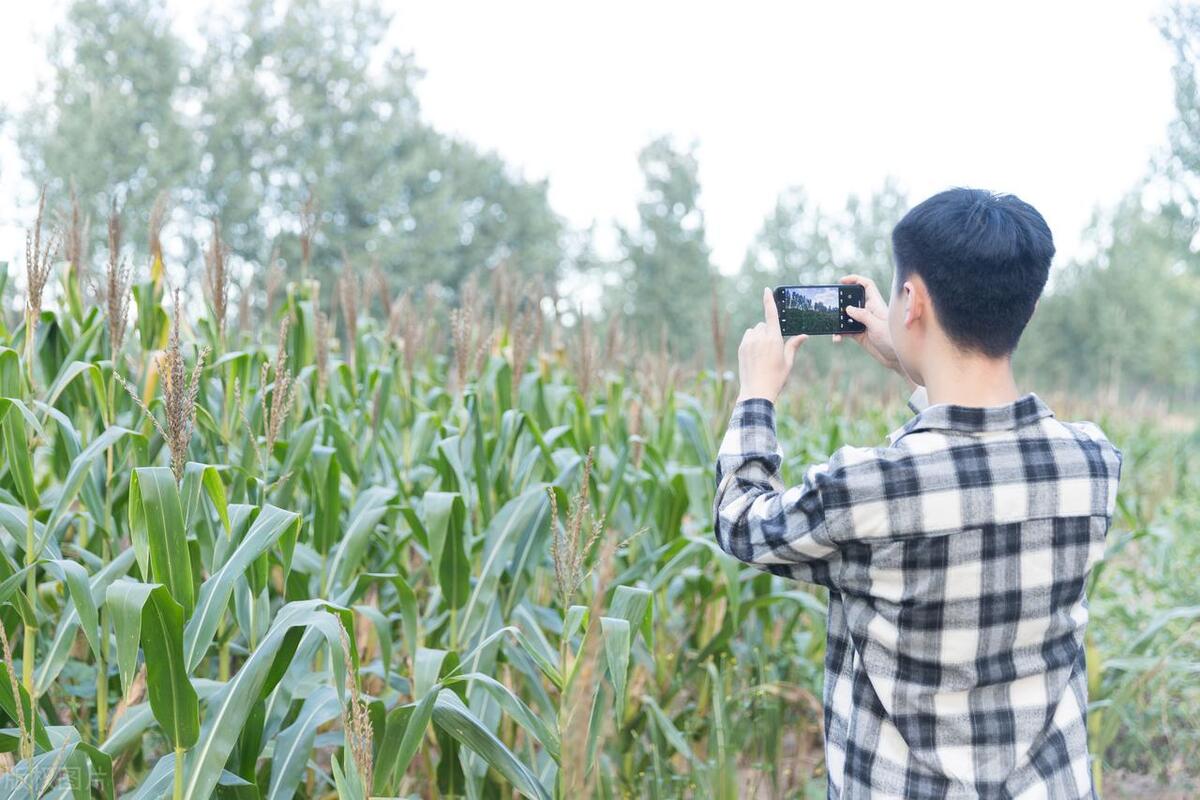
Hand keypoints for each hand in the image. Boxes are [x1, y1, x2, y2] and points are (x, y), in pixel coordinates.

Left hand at [736, 288, 806, 402]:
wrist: (756, 391)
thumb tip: (803, 335)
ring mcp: (748, 342)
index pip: (771, 314)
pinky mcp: (742, 347)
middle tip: (773, 348)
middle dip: (769, 331)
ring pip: (755, 330)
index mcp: (774, 339)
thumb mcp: (788, 362)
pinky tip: (755, 355)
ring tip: (763, 353)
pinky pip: (748, 336)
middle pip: (764, 325)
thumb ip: (793, 345)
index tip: (766, 290)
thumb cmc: (776, 378)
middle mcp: (760, 337)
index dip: (769, 300)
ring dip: (759, 335)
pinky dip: (752, 340)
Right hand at [832, 274, 903, 374]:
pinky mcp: (858, 334)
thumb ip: (862, 315)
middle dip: (841, 301)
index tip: (842, 281)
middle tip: (832, 305)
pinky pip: (845, 330)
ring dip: (838, 321)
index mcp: (876, 304)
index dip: (855, 279)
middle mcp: (869, 311)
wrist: (895, 359)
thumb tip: (847, 308)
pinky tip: (837, 339)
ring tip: (832, 326)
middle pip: (852, 300)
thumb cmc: (892, 340)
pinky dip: (839, 334)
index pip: (866, 285)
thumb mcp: (876, 326)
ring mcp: (863, 323)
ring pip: (846, 316)